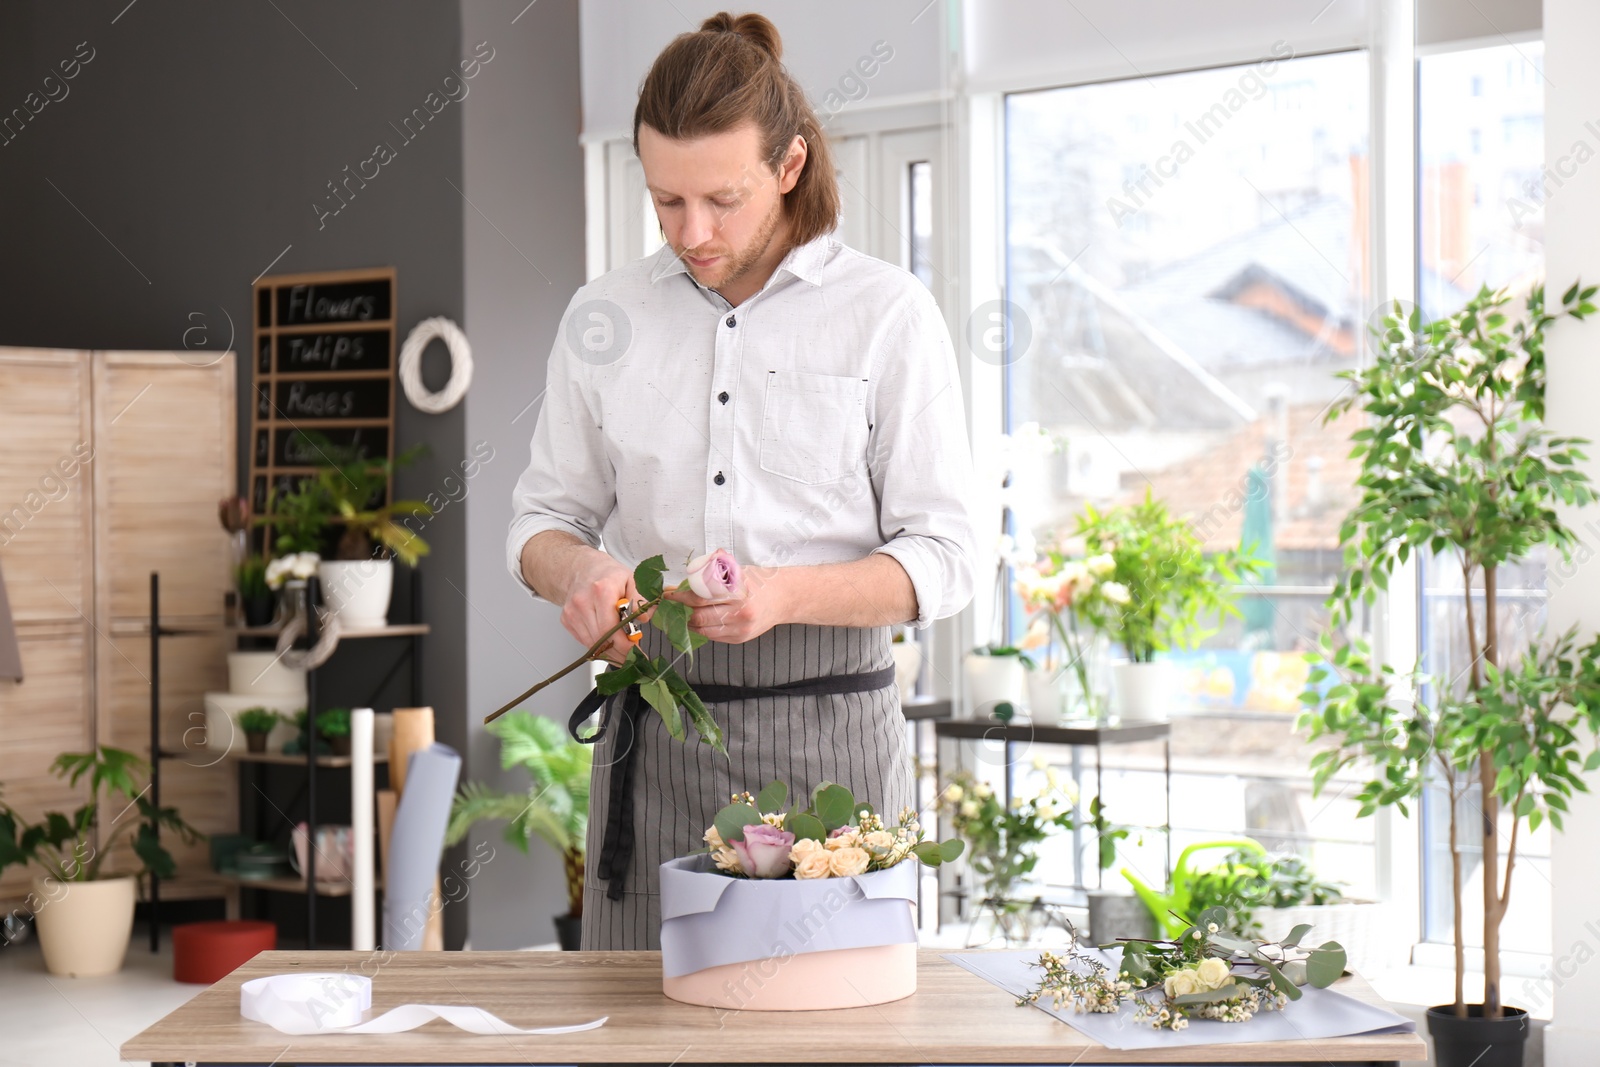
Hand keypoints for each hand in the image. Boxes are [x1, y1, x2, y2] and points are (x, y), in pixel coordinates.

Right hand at [560, 552, 649, 664]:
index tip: (635, 650)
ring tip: (623, 651)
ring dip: (609, 652)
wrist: (582, 568)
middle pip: (601, 639)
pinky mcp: (567, 620)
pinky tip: (609, 644)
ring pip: (592, 644)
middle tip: (632, 656)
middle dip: (619, 652)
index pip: (610, 628)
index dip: (623, 644)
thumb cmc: (608, 574)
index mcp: (602, 590)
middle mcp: (583, 602)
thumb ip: (641, 599)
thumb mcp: (632, 580)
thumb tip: (645, 618)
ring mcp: (572, 612)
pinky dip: (598, 646)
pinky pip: (585, 641)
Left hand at [666, 567, 787, 643]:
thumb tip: (681, 583)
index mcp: (738, 591)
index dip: (681, 596)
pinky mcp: (740, 638)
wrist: (782, 598)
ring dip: (691, 622)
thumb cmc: (757, 581)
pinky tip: (700, 621)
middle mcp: (740, 612)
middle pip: (700, 616)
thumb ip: (711, 574)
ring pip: (704, 630)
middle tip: (676, 604)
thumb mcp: (736, 571)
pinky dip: (703, 629)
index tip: (670, 594)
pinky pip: (714, 637)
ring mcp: (740, 628)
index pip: (701, 597)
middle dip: (684, 611)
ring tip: (686, 613)